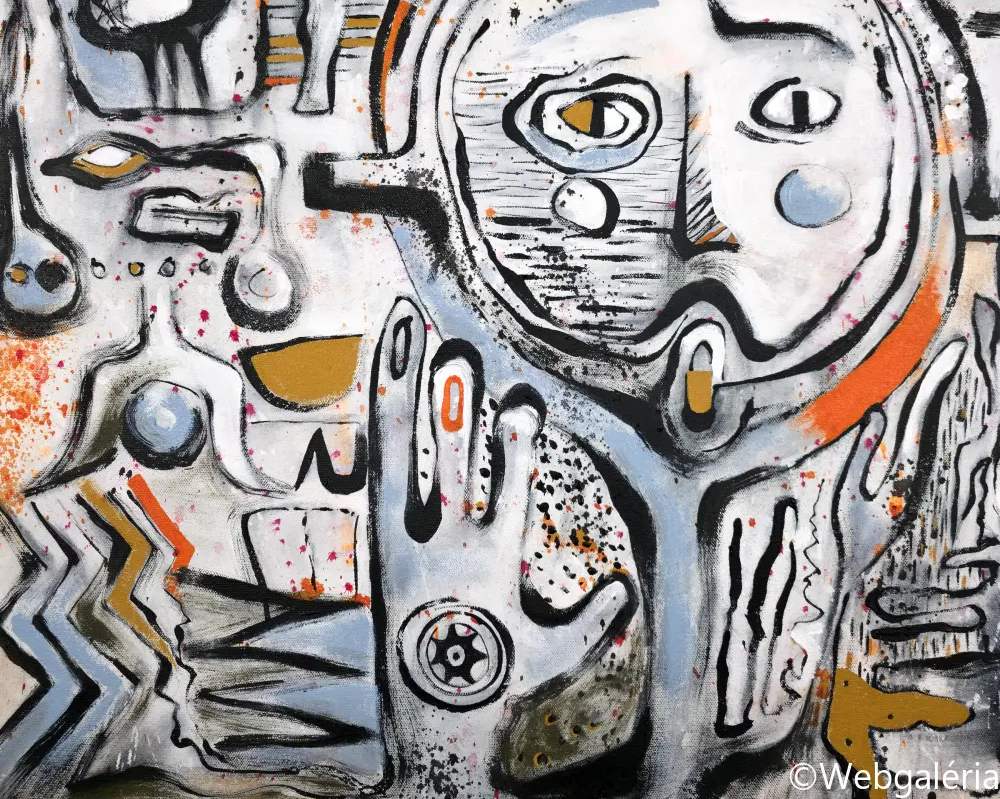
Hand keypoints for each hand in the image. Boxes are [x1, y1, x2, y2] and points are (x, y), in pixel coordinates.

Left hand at [368, 298, 634, 795]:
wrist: (432, 726)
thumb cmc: (500, 685)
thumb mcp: (556, 655)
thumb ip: (593, 617)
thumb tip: (627, 583)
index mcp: (492, 569)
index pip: (506, 493)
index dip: (514, 444)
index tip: (523, 399)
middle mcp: (442, 548)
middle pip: (449, 466)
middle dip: (456, 409)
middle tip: (459, 354)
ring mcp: (404, 541)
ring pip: (401, 458)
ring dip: (403, 399)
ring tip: (403, 345)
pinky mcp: (381, 540)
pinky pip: (381, 470)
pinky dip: (383, 422)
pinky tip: (382, 382)